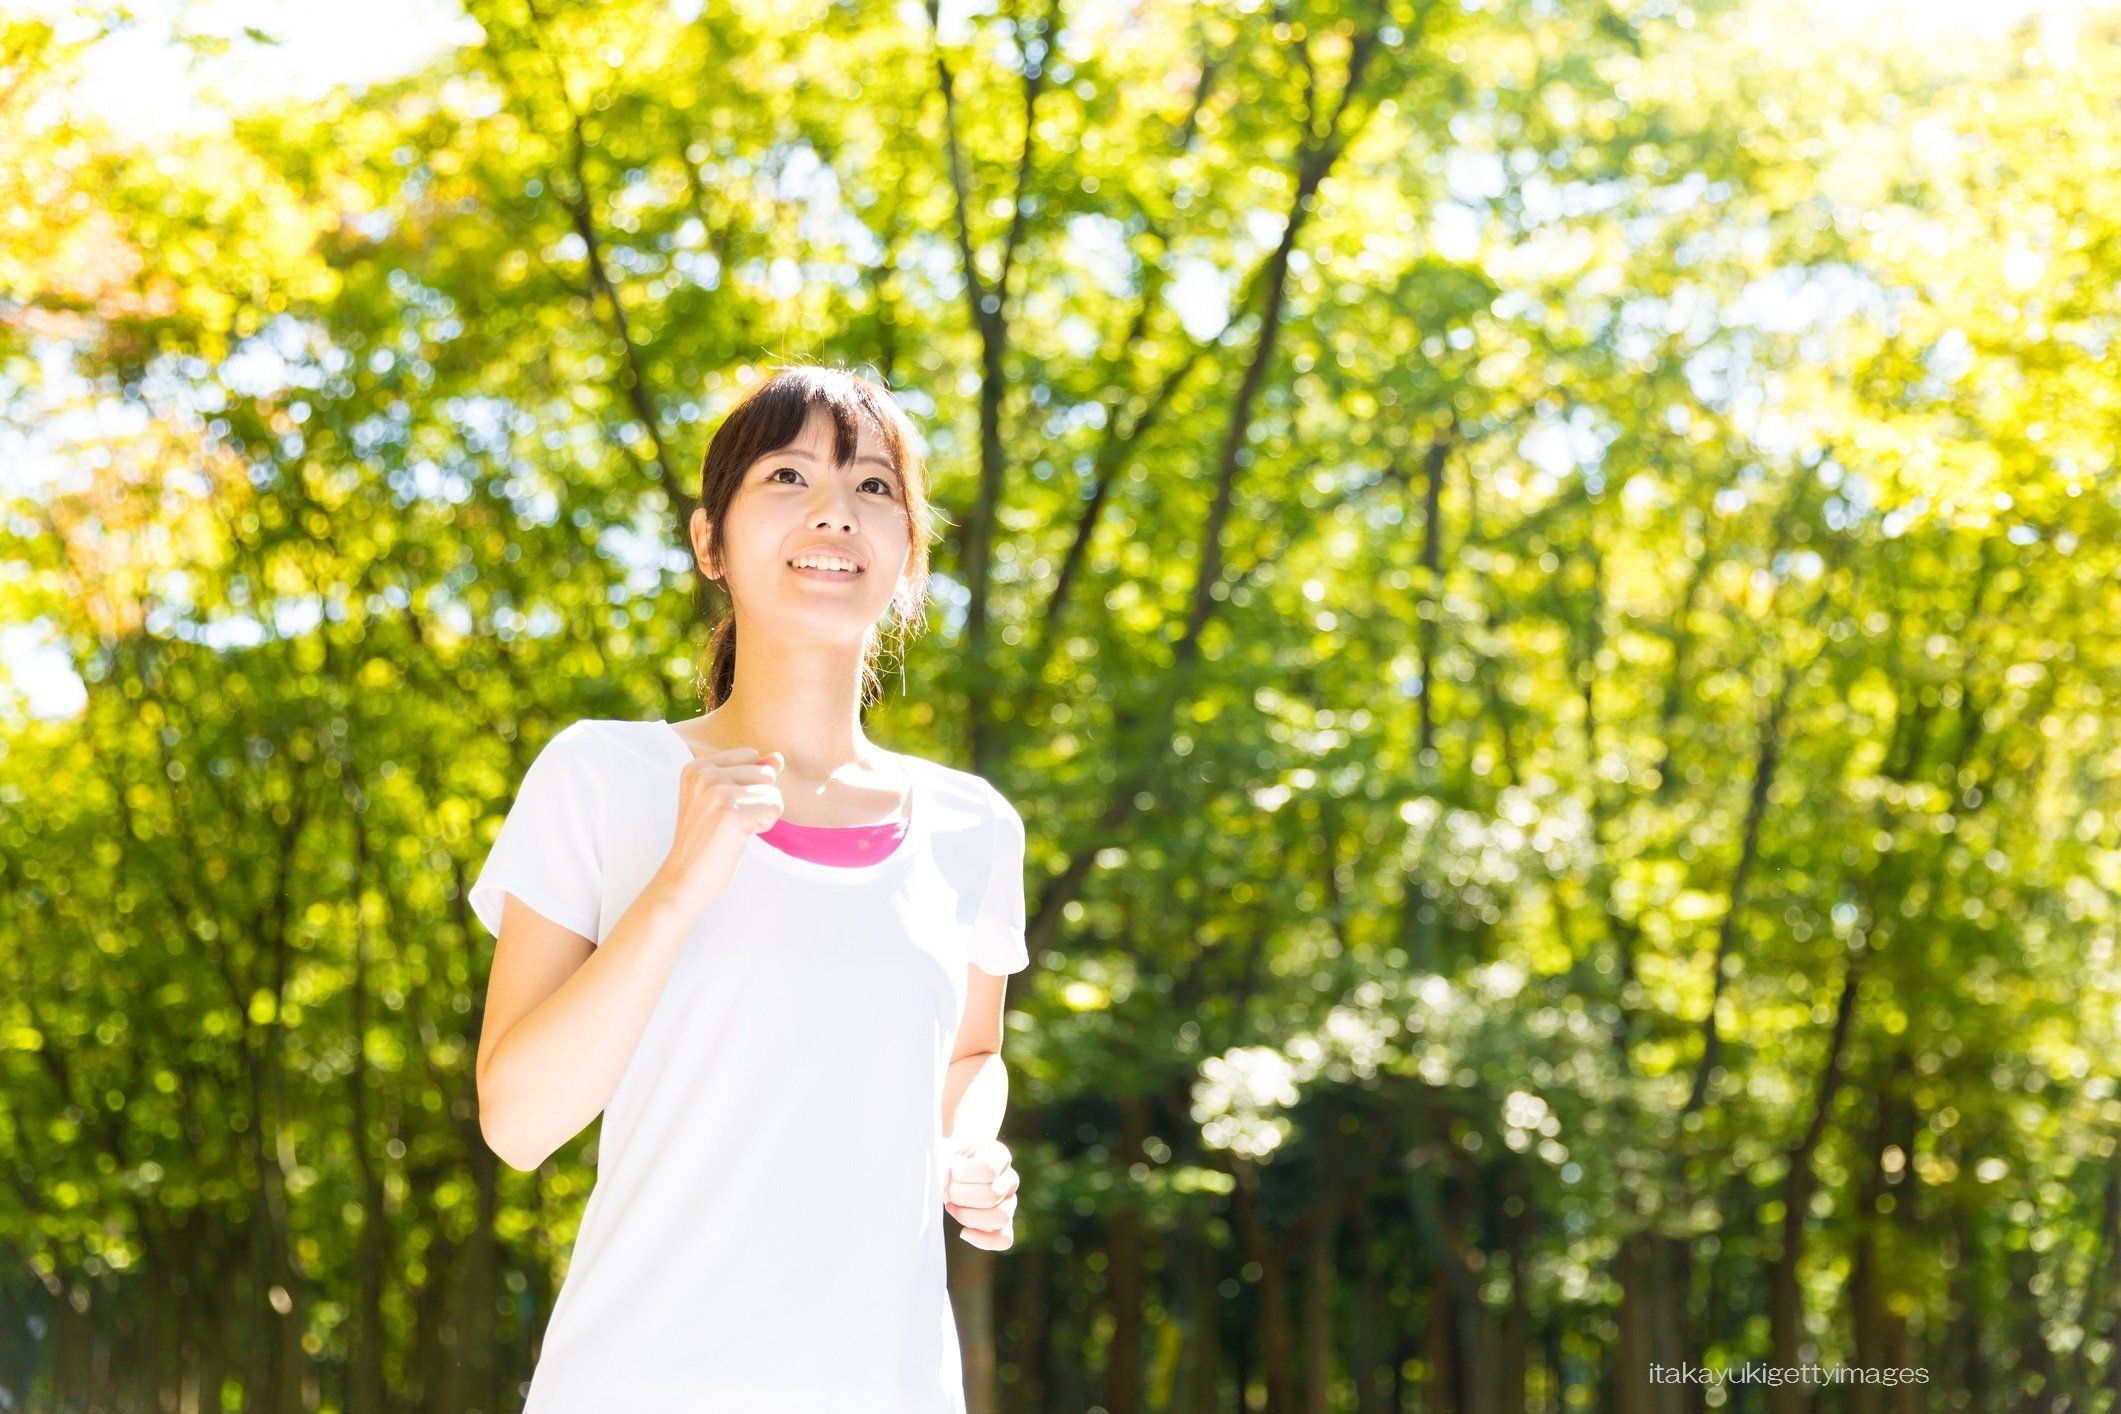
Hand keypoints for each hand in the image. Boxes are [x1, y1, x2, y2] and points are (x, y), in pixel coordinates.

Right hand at [654, 745, 784, 911]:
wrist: (685, 879)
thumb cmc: (706, 841)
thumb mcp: (722, 798)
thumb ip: (750, 773)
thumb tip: (778, 757)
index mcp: (697, 766)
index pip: (751, 756)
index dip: (748, 786)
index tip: (723, 808)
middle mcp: (705, 775)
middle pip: (765, 773)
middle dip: (757, 800)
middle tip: (728, 822)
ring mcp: (717, 793)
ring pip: (772, 792)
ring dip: (761, 815)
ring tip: (733, 830)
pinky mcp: (732, 814)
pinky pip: (774, 808)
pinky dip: (764, 826)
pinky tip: (740, 837)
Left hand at [940, 1138, 1018, 1250]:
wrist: (948, 1168)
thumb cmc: (945, 1159)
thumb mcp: (943, 1151)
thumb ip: (945, 1163)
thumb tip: (947, 1183)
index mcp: (999, 1155)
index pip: (987, 1170)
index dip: (962, 1173)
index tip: (952, 1168)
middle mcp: (1010, 1178)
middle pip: (992, 1195)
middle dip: (961, 1196)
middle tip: (948, 1190)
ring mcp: (1009, 1201)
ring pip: (1001, 1218)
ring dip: (969, 1216)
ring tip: (953, 1207)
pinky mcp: (1003, 1223)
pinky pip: (1004, 1239)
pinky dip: (984, 1239)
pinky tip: (964, 1232)